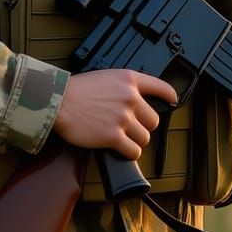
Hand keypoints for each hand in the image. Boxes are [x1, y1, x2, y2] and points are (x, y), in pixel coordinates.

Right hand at [53, 70, 177, 159]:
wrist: (58, 100)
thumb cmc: (77, 89)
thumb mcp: (105, 77)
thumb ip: (123, 87)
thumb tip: (135, 102)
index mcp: (129, 80)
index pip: (160, 86)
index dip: (169, 95)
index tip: (172, 100)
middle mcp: (130, 98)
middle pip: (153, 120)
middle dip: (143, 126)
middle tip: (130, 128)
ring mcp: (123, 118)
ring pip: (144, 137)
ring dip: (135, 141)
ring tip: (122, 138)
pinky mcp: (113, 136)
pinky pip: (133, 151)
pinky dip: (129, 153)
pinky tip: (121, 150)